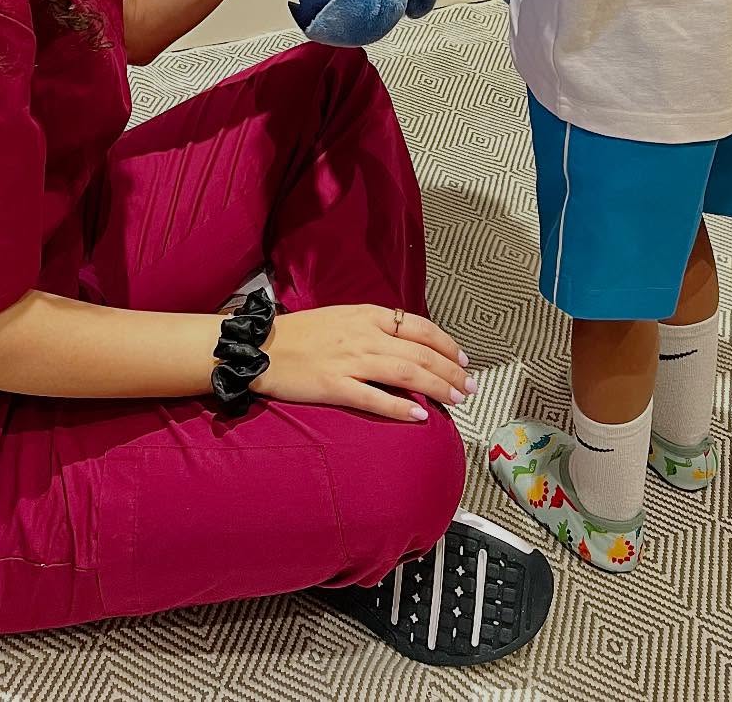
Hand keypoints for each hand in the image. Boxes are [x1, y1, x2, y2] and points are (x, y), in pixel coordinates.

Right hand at [251, 304, 474, 421]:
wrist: (261, 346)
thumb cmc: (302, 334)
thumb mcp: (343, 318)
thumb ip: (374, 328)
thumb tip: (407, 345)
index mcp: (367, 314)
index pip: (419, 327)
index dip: (446, 345)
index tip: (464, 361)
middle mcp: (364, 334)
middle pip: (419, 353)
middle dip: (451, 371)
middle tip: (470, 387)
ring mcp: (349, 360)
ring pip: (406, 374)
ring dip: (437, 388)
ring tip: (457, 400)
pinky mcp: (334, 385)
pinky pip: (374, 398)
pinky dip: (400, 408)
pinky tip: (420, 417)